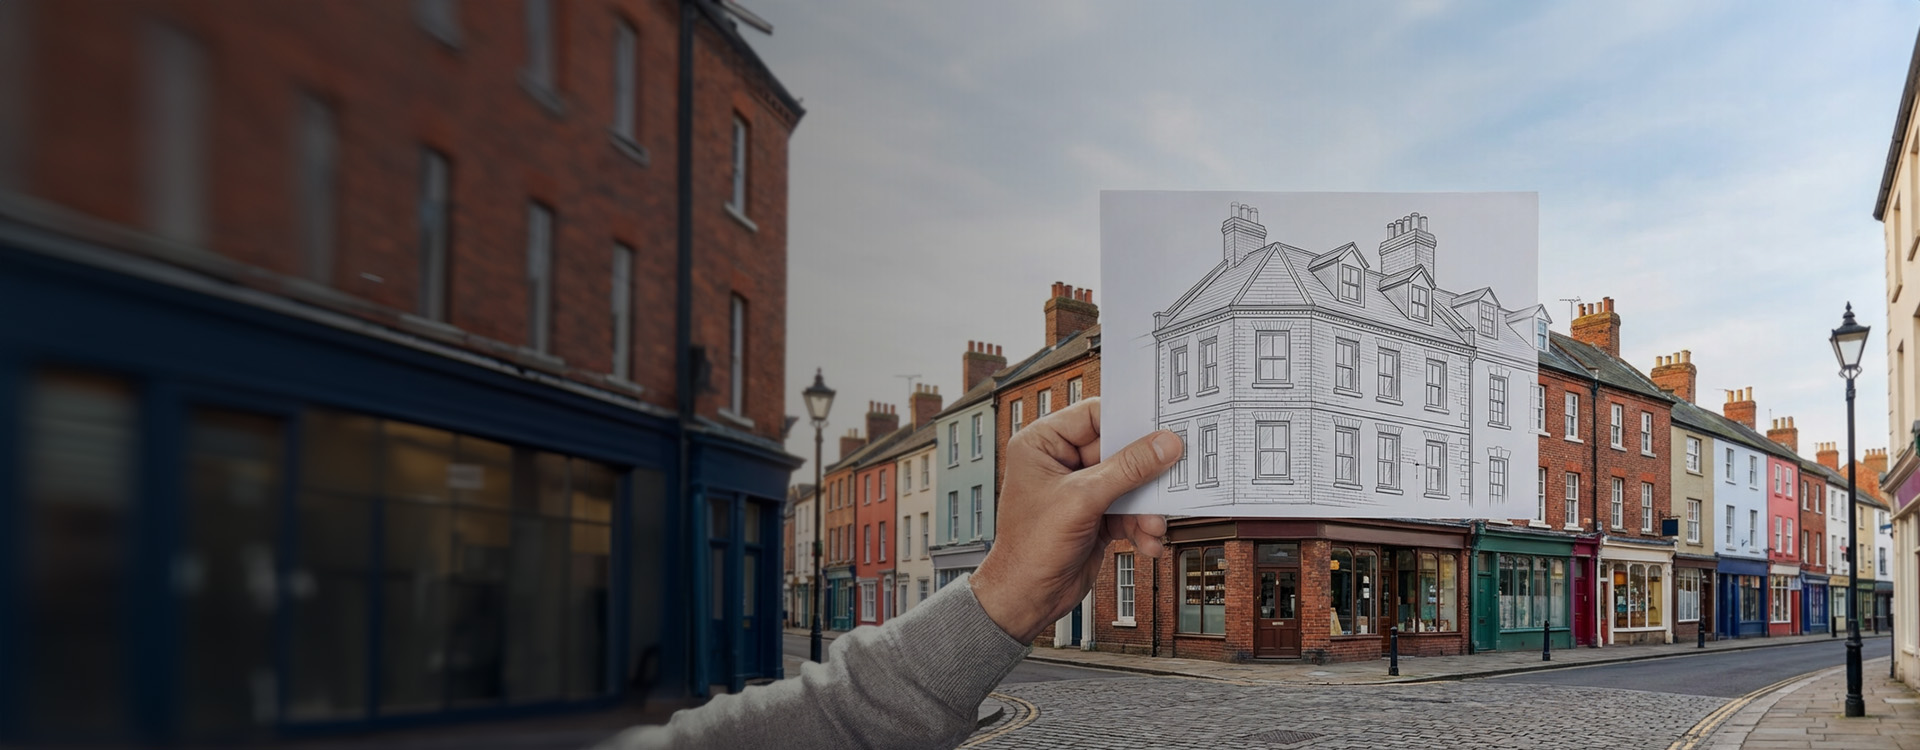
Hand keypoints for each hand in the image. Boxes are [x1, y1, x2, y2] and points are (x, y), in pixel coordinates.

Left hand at [970, 397, 1179, 642]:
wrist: (1027, 598)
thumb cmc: (1031, 546)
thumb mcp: (1083, 500)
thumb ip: (1128, 468)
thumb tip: (1164, 443)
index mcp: (1042, 444)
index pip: (1094, 416)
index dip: (1128, 421)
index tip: (1162, 427)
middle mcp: (1061, 462)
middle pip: (1118, 450)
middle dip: (1144, 472)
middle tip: (1170, 477)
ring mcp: (1080, 489)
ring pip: (1128, 482)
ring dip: (1144, 506)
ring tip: (1152, 525)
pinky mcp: (1095, 514)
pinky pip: (1128, 508)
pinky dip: (1139, 524)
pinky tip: (1146, 542)